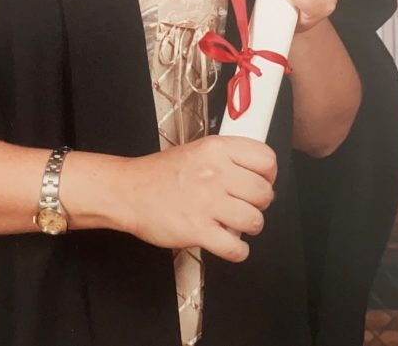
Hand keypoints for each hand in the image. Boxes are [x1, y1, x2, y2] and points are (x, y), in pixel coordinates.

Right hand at [118, 135, 276, 262]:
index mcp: (215, 148)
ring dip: (248, 227)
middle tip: (245, 204)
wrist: (128, 192)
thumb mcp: (196, 150)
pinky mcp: (198, 230)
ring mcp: (207, 202)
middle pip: (264, 192)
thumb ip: (226, 157)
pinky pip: (237, 248)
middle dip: (258, 203)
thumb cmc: (159, 174)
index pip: (266, 158)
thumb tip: (257, 169)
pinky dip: (237, 250)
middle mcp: (214, 172)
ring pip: (255, 221)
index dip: (268, 174)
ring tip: (233, 222)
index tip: (263, 180)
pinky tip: (227, 241)